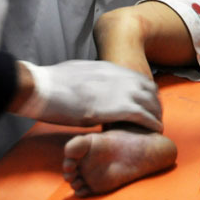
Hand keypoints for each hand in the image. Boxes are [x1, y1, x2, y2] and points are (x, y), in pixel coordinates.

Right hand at [14, 60, 162, 131]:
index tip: (148, 103)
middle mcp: (118, 77)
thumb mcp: (78, 72)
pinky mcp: (114, 108)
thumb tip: (91, 85)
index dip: (147, 92)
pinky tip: (156, 130)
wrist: (41, 87)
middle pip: (149, 89)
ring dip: (156, 114)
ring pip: (150, 102)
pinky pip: (143, 115)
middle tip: (156, 116)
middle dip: (155, 103)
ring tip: (157, 125)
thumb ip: (92, 78)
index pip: (138, 78)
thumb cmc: (51, 82)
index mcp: (108, 68)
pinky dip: (152, 123)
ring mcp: (118, 91)